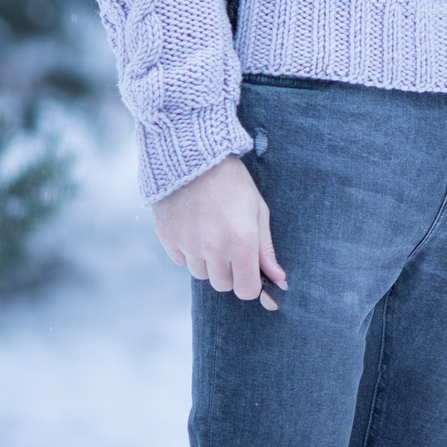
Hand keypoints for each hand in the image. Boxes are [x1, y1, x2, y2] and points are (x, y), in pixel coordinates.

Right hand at [153, 155, 286, 309]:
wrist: (192, 155)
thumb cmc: (232, 182)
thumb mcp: (258, 209)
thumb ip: (266, 249)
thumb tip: (279, 280)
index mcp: (242, 240)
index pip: (245, 290)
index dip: (249, 284)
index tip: (250, 272)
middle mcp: (213, 247)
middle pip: (222, 285)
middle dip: (229, 272)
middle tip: (231, 245)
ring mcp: (188, 244)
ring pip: (201, 274)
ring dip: (208, 261)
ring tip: (211, 230)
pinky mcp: (167, 238)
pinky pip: (181, 260)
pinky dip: (188, 251)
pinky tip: (194, 226)